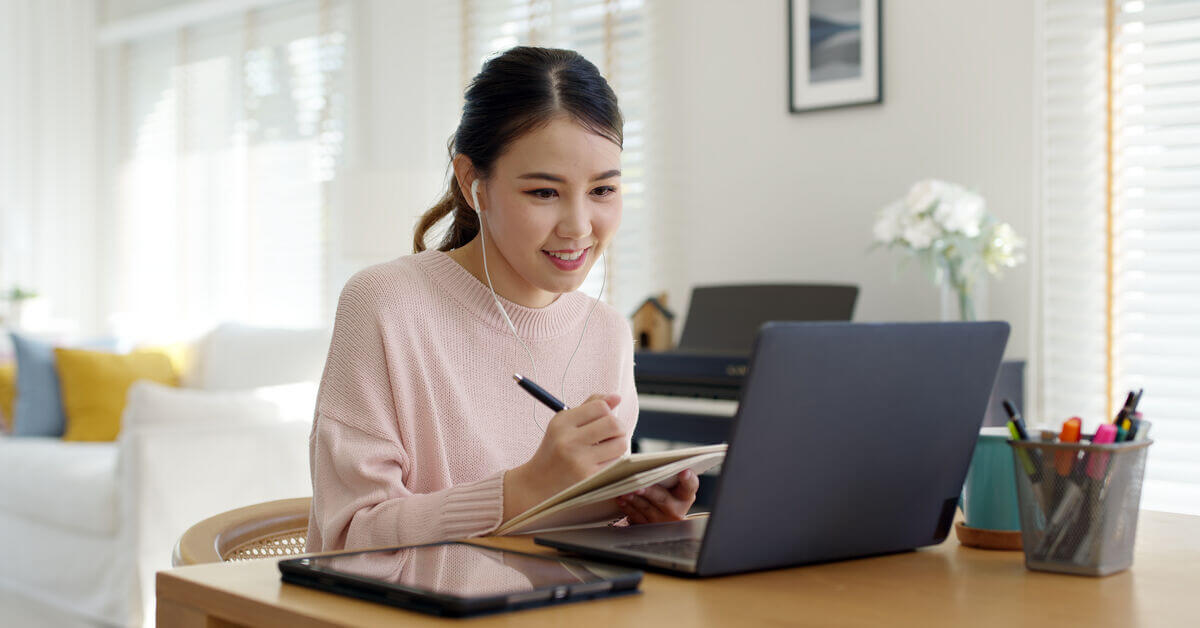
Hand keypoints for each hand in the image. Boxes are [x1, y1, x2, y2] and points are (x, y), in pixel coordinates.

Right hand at [503, 393, 626, 521]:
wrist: (537, 485)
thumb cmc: (555, 450)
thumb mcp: (564, 425)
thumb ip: (590, 407)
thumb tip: (617, 397)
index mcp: (562, 422)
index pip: (600, 407)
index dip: (607, 411)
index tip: (602, 419)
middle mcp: (569, 440)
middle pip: (614, 424)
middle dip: (618, 427)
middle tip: (611, 434)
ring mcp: (579, 460)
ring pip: (620, 444)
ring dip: (618, 445)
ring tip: (606, 449)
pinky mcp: (588, 478)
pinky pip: (616, 462)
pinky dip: (614, 460)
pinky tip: (600, 462)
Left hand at [616, 469, 698, 523]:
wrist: (665, 515)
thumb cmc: (668, 493)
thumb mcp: (674, 486)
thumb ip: (667, 475)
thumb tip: (650, 463)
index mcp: (686, 496)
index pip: (690, 486)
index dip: (688, 479)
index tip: (684, 472)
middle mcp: (676, 510)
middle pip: (663, 499)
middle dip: (649, 491)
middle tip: (638, 486)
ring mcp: (662, 520)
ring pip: (646, 508)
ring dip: (634, 498)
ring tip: (624, 490)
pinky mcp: (648, 527)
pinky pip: (636, 516)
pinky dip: (627, 506)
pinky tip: (621, 498)